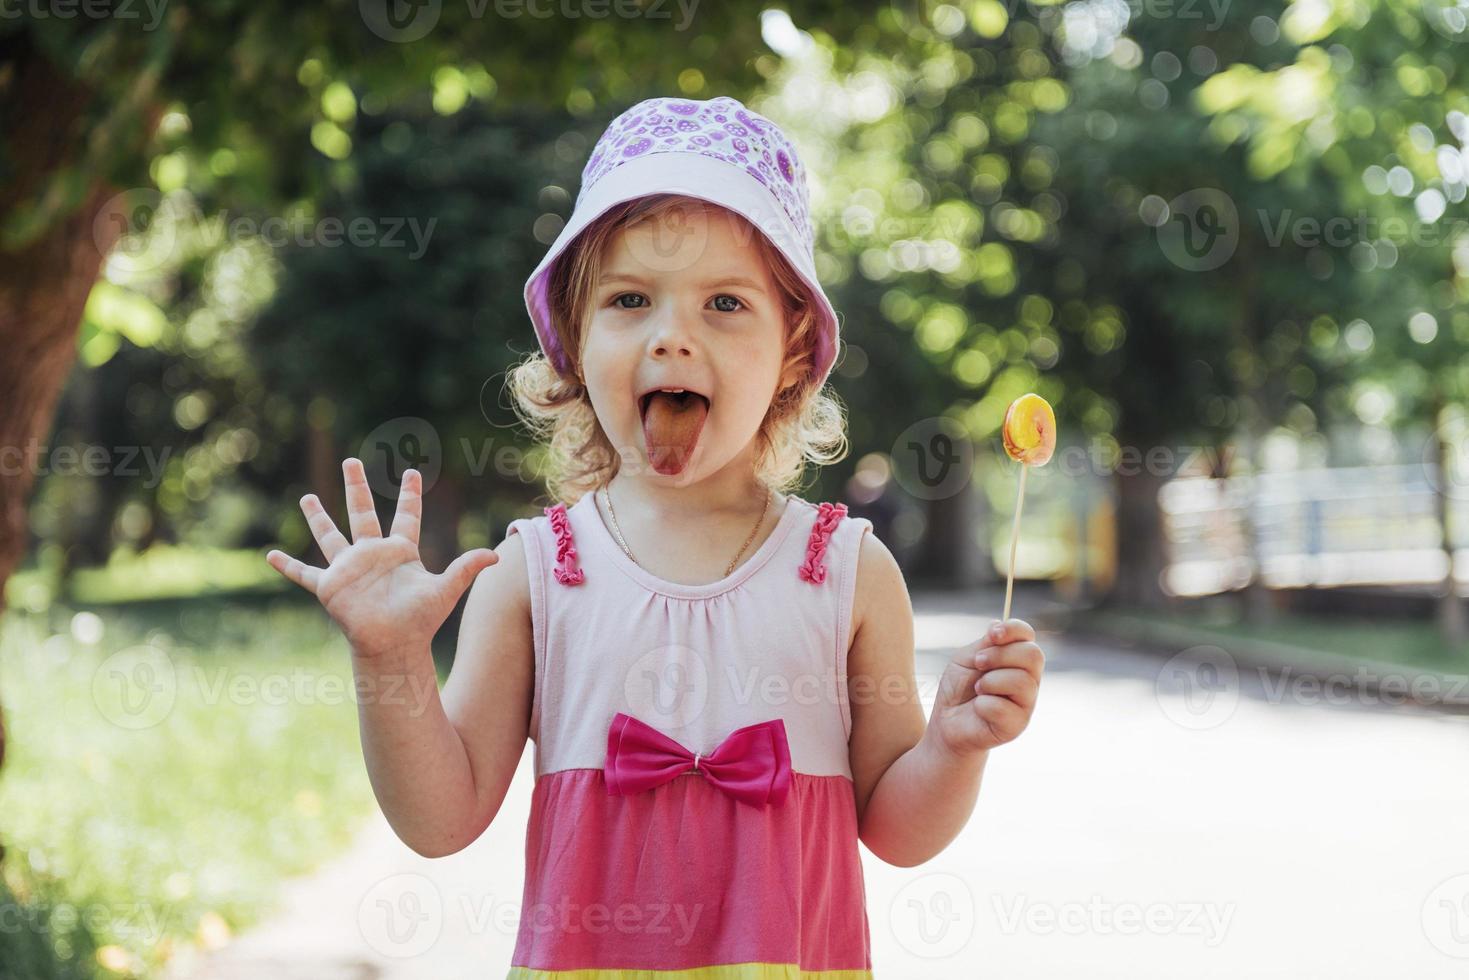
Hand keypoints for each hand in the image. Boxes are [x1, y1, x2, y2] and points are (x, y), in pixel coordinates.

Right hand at [265, 459, 498, 660]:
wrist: (394, 645)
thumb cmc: (420, 620)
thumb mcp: (446, 589)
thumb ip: (467, 568)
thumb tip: (497, 554)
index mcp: (400, 552)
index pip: (406, 516)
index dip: (409, 495)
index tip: (412, 471)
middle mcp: (372, 555)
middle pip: (362, 513)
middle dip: (356, 486)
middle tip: (351, 460)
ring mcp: (349, 569)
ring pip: (330, 535)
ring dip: (318, 517)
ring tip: (307, 497)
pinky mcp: (330, 586)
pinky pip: (305, 573)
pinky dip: (287, 566)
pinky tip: (270, 555)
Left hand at [929, 618, 1043, 757]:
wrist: (947, 722)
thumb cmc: (958, 689)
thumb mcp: (967, 659)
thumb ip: (986, 644)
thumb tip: (998, 622)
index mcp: (1017, 659)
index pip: (1028, 636)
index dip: (1014, 629)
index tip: (992, 634)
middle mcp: (1028, 679)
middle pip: (1033, 655)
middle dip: (1000, 655)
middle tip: (978, 663)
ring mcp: (1026, 703)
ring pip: (1022, 681)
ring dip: (990, 681)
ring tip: (978, 689)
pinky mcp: (1017, 725)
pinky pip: (1005, 707)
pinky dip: (983, 704)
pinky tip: (978, 709)